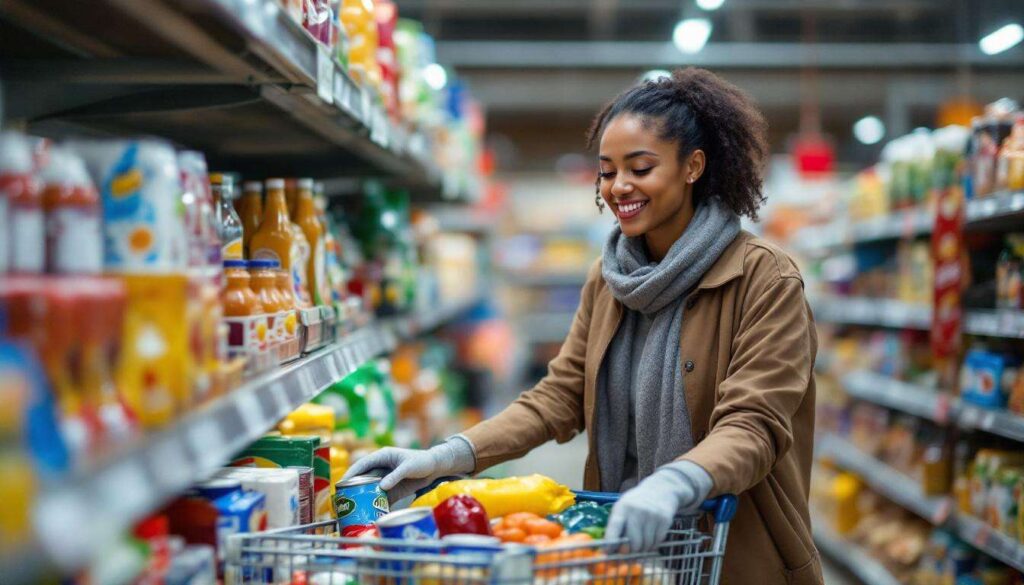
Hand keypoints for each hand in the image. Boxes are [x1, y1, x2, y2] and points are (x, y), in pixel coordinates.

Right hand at [342, 438, 474, 502]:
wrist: (435, 468)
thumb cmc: (422, 461)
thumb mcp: (409, 467)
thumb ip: (395, 476)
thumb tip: (381, 487)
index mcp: (382, 456)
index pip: (363, 464)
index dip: (351, 473)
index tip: (341, 483)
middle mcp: (381, 468)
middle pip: (363, 478)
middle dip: (353, 488)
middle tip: (343, 499)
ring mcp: (386, 478)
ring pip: (370, 488)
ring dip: (363, 497)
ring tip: (353, 508)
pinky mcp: (392, 489)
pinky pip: (380, 497)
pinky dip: (375, 504)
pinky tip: (370, 512)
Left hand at [605, 462, 711, 551]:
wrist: (661, 489)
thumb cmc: (637, 503)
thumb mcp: (623, 507)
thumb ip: (617, 525)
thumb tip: (610, 549)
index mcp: (623, 507)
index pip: (615, 525)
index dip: (611, 541)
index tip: (608, 553)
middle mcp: (637, 510)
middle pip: (633, 541)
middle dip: (630, 552)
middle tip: (628, 555)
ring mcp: (652, 515)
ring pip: (645, 544)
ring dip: (642, 550)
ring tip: (640, 545)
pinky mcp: (664, 520)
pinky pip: (657, 541)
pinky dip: (652, 545)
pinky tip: (650, 540)